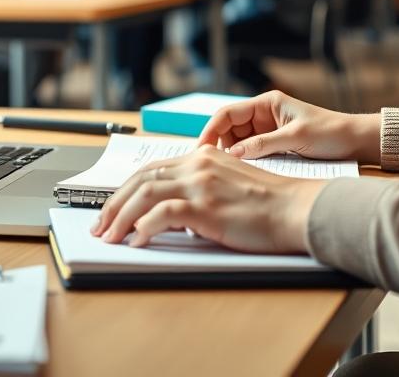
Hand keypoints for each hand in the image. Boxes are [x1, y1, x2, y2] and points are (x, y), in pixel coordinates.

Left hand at [91, 146, 323, 252]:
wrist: (298, 209)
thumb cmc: (271, 205)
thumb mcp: (229, 186)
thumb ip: (201, 190)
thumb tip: (172, 213)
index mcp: (203, 156)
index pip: (152, 169)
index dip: (126, 190)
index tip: (112, 208)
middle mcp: (198, 164)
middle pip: (140, 179)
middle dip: (113, 204)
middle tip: (100, 226)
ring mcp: (201, 184)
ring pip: (144, 195)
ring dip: (120, 218)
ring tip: (110, 237)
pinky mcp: (206, 206)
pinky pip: (161, 216)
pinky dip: (143, 228)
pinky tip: (137, 242)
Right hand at [199, 90, 380, 163]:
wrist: (355, 142)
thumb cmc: (331, 133)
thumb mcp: (295, 138)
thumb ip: (263, 144)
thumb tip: (234, 154)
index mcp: (266, 103)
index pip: (227, 114)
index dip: (210, 130)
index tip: (200, 149)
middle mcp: (263, 114)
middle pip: (227, 128)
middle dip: (217, 144)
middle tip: (208, 166)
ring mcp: (267, 130)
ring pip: (236, 141)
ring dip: (230, 154)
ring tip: (223, 172)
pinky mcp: (274, 144)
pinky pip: (250, 151)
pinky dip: (243, 160)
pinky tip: (240, 173)